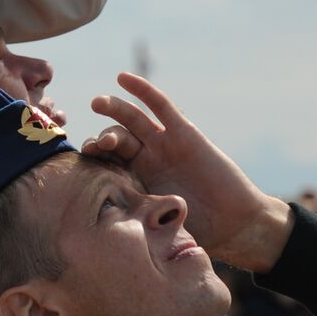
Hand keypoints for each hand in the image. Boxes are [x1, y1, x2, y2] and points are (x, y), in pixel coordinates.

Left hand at [83, 73, 291, 270]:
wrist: (234, 225)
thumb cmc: (198, 231)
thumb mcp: (157, 226)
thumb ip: (134, 221)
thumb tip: (99, 237)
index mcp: (135, 180)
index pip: (107, 163)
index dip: (94, 158)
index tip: (82, 160)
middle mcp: (146, 159)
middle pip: (116, 139)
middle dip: (103, 139)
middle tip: (95, 145)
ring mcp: (164, 144)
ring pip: (133, 120)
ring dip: (114, 108)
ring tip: (98, 102)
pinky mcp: (185, 133)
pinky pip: (161, 107)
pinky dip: (143, 91)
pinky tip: (123, 79)